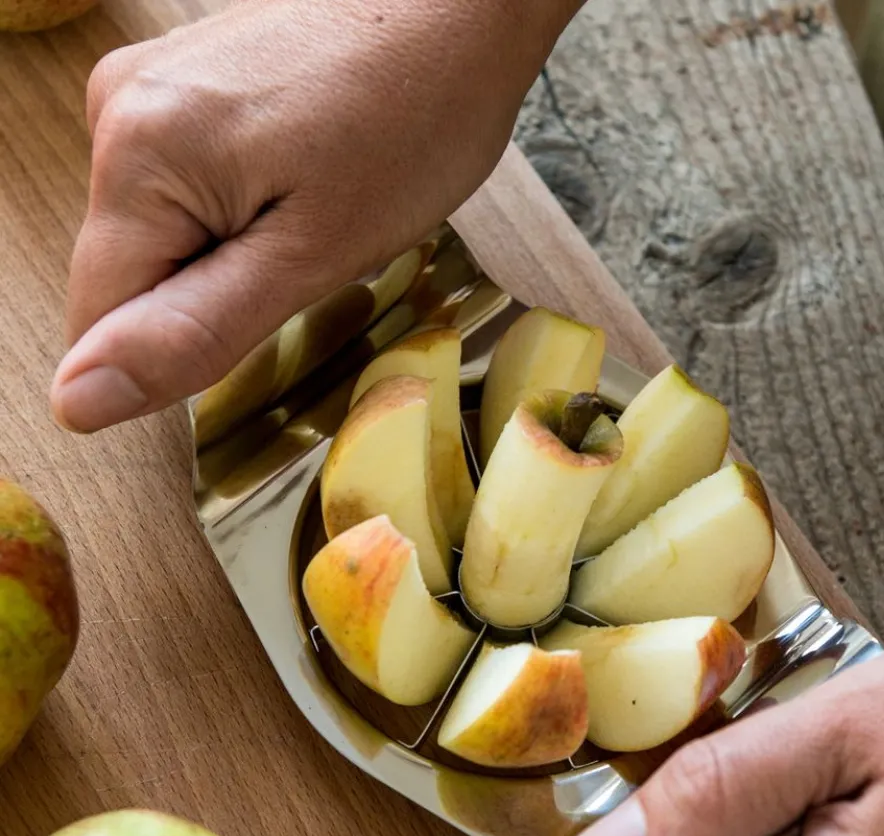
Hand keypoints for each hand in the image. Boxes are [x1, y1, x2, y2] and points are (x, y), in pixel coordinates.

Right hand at [52, 0, 576, 431]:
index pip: (101, 320)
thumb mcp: (309, 256)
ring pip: (164, 236)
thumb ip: (190, 332)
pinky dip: (243, 211)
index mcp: (135, 156)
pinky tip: (305, 178)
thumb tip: (75, 400)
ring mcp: (149, 87)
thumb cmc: (410, 127)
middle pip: (132, 275)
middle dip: (215, 296)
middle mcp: (116, 109)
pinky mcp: (184, 83)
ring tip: (317, 206)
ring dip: (234, 255)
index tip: (269, 312)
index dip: (181, 349)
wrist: (460, 10)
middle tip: (309, 249)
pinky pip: (188, 189)